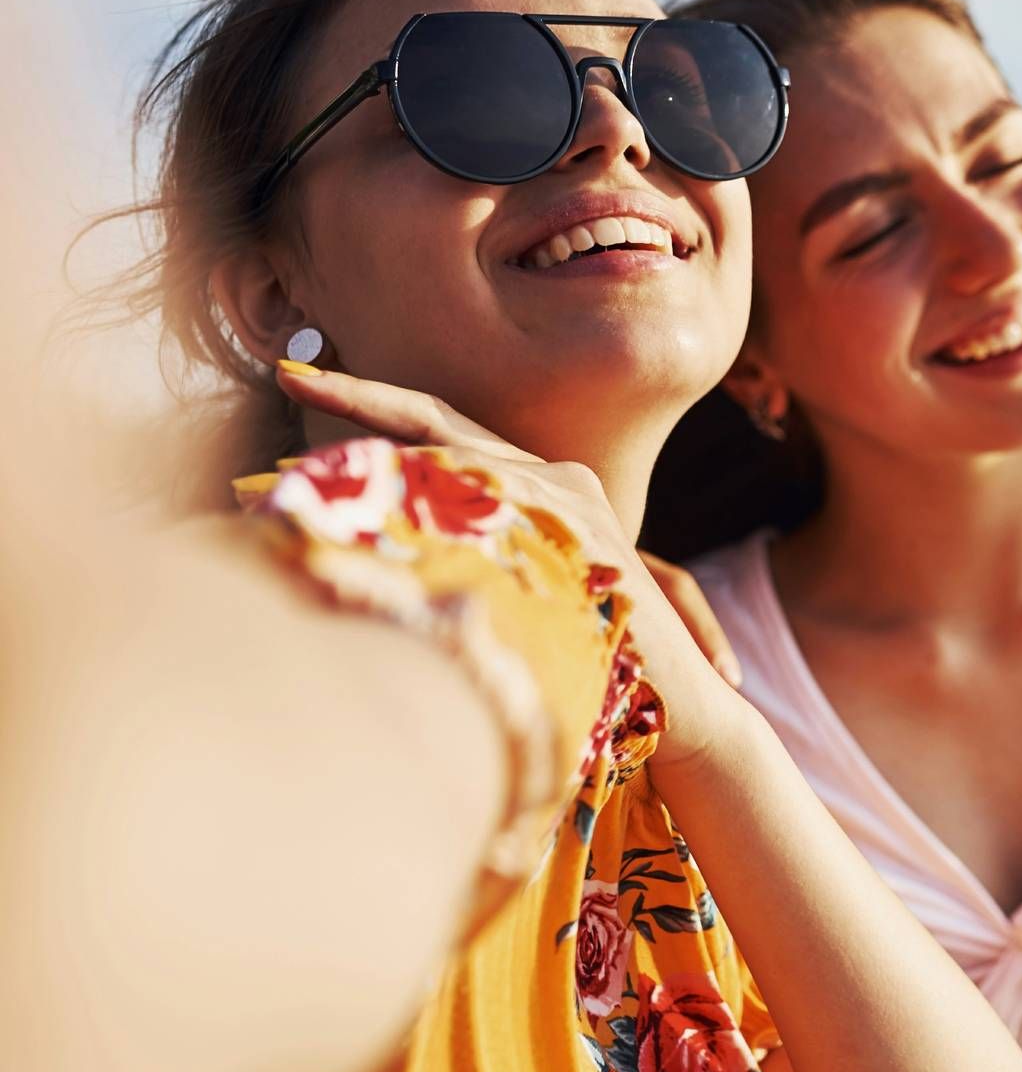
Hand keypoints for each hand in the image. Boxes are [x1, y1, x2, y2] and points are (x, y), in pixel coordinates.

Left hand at [274, 363, 755, 766]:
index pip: (446, 429)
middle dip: (361, 399)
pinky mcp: (583, 539)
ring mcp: (572, 506)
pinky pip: (493, 509)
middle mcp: (558, 481)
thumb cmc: (594, 659)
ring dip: (376, 464)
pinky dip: (429, 503)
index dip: (376, 400)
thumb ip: (472, 562)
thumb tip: (375, 560)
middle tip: (288, 369)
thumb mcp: (522, 596)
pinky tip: (371, 506)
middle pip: (445, 427)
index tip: (301, 371)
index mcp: (541, 486)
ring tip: (297, 469)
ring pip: (461, 461)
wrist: (683, 702)